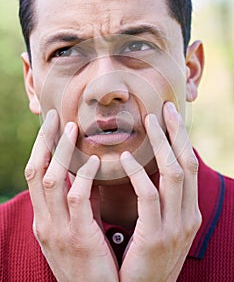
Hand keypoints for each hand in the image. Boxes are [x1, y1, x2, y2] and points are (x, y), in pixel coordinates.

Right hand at [25, 110, 118, 281]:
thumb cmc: (88, 260)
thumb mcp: (76, 229)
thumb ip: (80, 202)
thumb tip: (88, 172)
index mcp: (44, 218)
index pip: (34, 173)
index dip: (40, 147)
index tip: (50, 124)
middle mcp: (44, 221)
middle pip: (35, 171)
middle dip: (43, 141)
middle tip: (54, 116)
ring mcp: (58, 230)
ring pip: (51, 180)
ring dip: (61, 152)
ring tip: (73, 128)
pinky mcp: (78, 238)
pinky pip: (77, 200)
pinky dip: (83, 177)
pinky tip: (95, 160)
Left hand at [119, 102, 201, 281]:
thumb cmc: (147, 256)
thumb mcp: (159, 226)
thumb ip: (157, 199)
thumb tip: (143, 168)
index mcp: (187, 210)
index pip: (189, 165)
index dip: (181, 139)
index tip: (171, 116)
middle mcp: (187, 215)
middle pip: (186, 163)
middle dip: (177, 133)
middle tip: (165, 108)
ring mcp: (175, 226)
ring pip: (174, 173)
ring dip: (161, 144)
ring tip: (148, 121)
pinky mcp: (156, 236)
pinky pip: (149, 196)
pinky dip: (139, 173)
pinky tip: (126, 157)